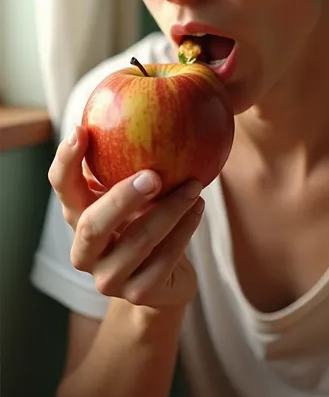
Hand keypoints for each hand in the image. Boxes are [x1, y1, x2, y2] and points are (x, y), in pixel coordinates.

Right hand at [48, 126, 203, 308]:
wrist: (164, 281)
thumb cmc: (147, 221)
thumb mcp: (137, 193)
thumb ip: (135, 161)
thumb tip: (156, 101)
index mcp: (79, 215)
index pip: (61, 186)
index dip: (66, 161)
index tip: (82, 130)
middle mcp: (85, 248)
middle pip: (91, 223)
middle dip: (122, 197)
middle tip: (154, 175)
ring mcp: (107, 277)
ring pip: (137, 242)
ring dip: (169, 210)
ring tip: (195, 185)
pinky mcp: (136, 294)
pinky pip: (164, 260)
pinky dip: (184, 231)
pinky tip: (199, 209)